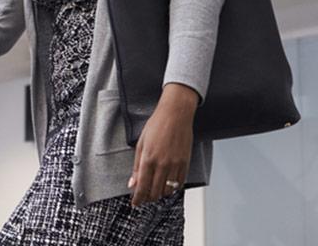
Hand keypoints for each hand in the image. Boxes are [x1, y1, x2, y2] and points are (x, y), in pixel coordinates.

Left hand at [129, 83, 198, 206]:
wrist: (175, 115)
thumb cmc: (156, 126)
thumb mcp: (141, 144)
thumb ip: (137, 166)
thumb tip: (132, 183)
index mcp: (148, 159)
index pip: (142, 186)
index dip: (138, 198)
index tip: (135, 203)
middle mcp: (162, 164)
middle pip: (155, 192)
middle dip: (148, 198)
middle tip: (144, 198)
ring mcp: (175, 165)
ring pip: (168, 190)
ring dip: (160, 194)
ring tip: (154, 191)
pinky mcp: (185, 163)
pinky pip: (180, 183)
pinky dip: (172, 188)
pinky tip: (167, 185)